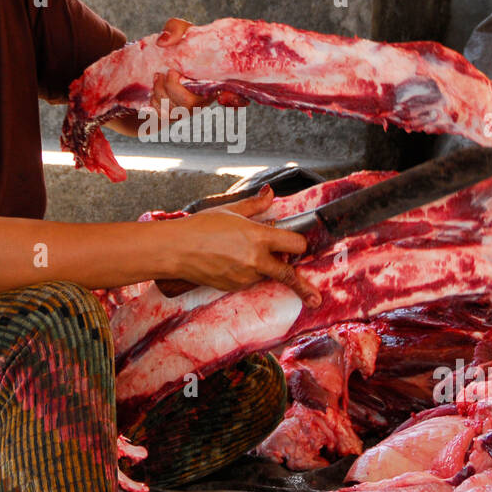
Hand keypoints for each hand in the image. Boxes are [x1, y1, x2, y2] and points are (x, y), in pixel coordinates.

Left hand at [106, 18, 247, 135]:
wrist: (163, 62)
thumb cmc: (182, 46)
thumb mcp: (181, 31)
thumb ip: (176, 28)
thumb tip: (163, 42)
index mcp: (216, 78)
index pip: (236, 95)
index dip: (235, 100)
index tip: (223, 95)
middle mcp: (207, 97)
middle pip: (192, 104)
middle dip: (173, 89)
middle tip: (168, 72)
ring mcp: (191, 108)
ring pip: (174, 110)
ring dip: (160, 92)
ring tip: (157, 76)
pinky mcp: (176, 114)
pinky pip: (163, 115)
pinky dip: (154, 101)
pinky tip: (155, 88)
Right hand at [161, 185, 321, 306]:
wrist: (176, 249)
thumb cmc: (200, 226)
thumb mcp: (230, 211)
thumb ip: (255, 205)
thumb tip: (270, 193)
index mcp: (259, 237)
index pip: (295, 245)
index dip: (299, 243)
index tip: (300, 245)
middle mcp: (256, 260)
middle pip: (289, 274)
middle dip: (303, 287)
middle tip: (315, 298)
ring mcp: (244, 277)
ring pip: (266, 275)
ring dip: (264, 268)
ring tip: (242, 252)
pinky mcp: (233, 287)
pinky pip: (249, 281)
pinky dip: (248, 273)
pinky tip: (231, 261)